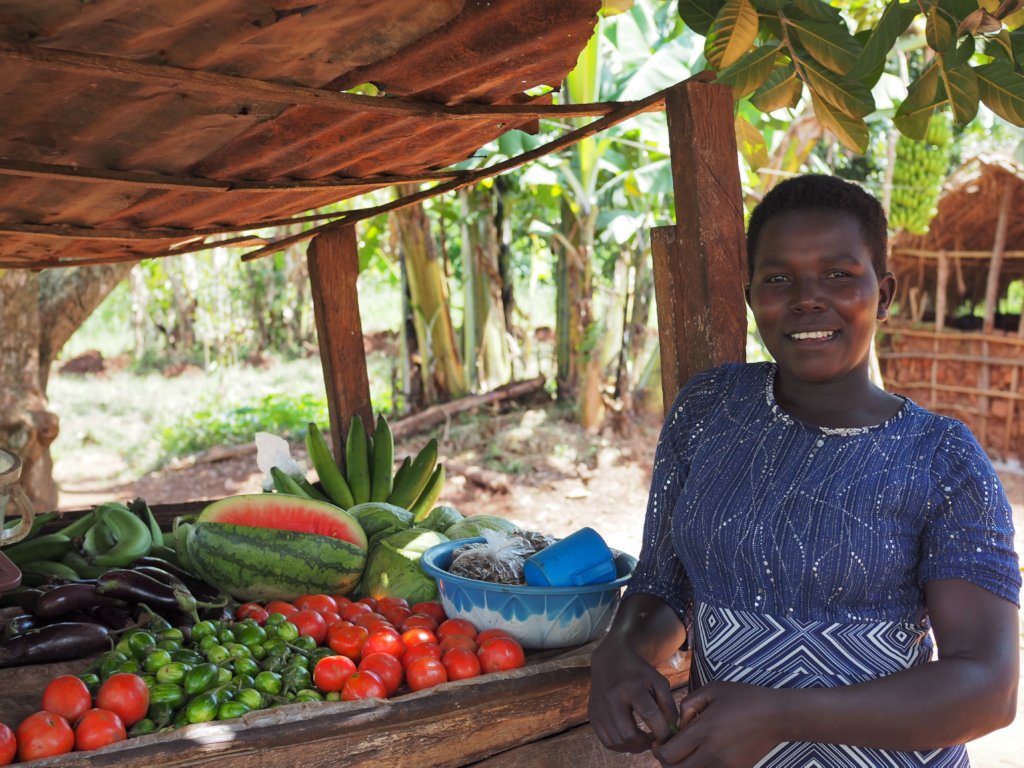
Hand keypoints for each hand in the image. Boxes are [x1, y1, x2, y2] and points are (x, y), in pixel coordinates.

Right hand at [589, 640, 678, 752]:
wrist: (609, 660)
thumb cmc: (637, 671)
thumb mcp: (657, 680)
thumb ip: (668, 704)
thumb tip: (671, 729)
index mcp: (631, 686)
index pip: (650, 715)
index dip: (663, 732)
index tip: (670, 737)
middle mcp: (612, 698)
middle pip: (630, 734)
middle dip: (647, 743)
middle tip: (655, 741)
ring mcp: (599, 708)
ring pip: (618, 741)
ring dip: (635, 747)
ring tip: (644, 740)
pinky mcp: (593, 715)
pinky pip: (607, 741)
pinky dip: (622, 746)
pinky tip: (630, 739)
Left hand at [652, 681, 782, 766]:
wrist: (776, 716)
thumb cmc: (743, 698)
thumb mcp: (712, 690)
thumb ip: (688, 704)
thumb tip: (679, 724)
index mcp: (703, 731)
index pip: (668, 754)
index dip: (658, 750)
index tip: (659, 741)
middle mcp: (711, 752)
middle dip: (666, 761)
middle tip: (668, 749)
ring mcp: (724, 765)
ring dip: (683, 766)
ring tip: (685, 751)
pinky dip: (700, 767)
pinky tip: (702, 754)